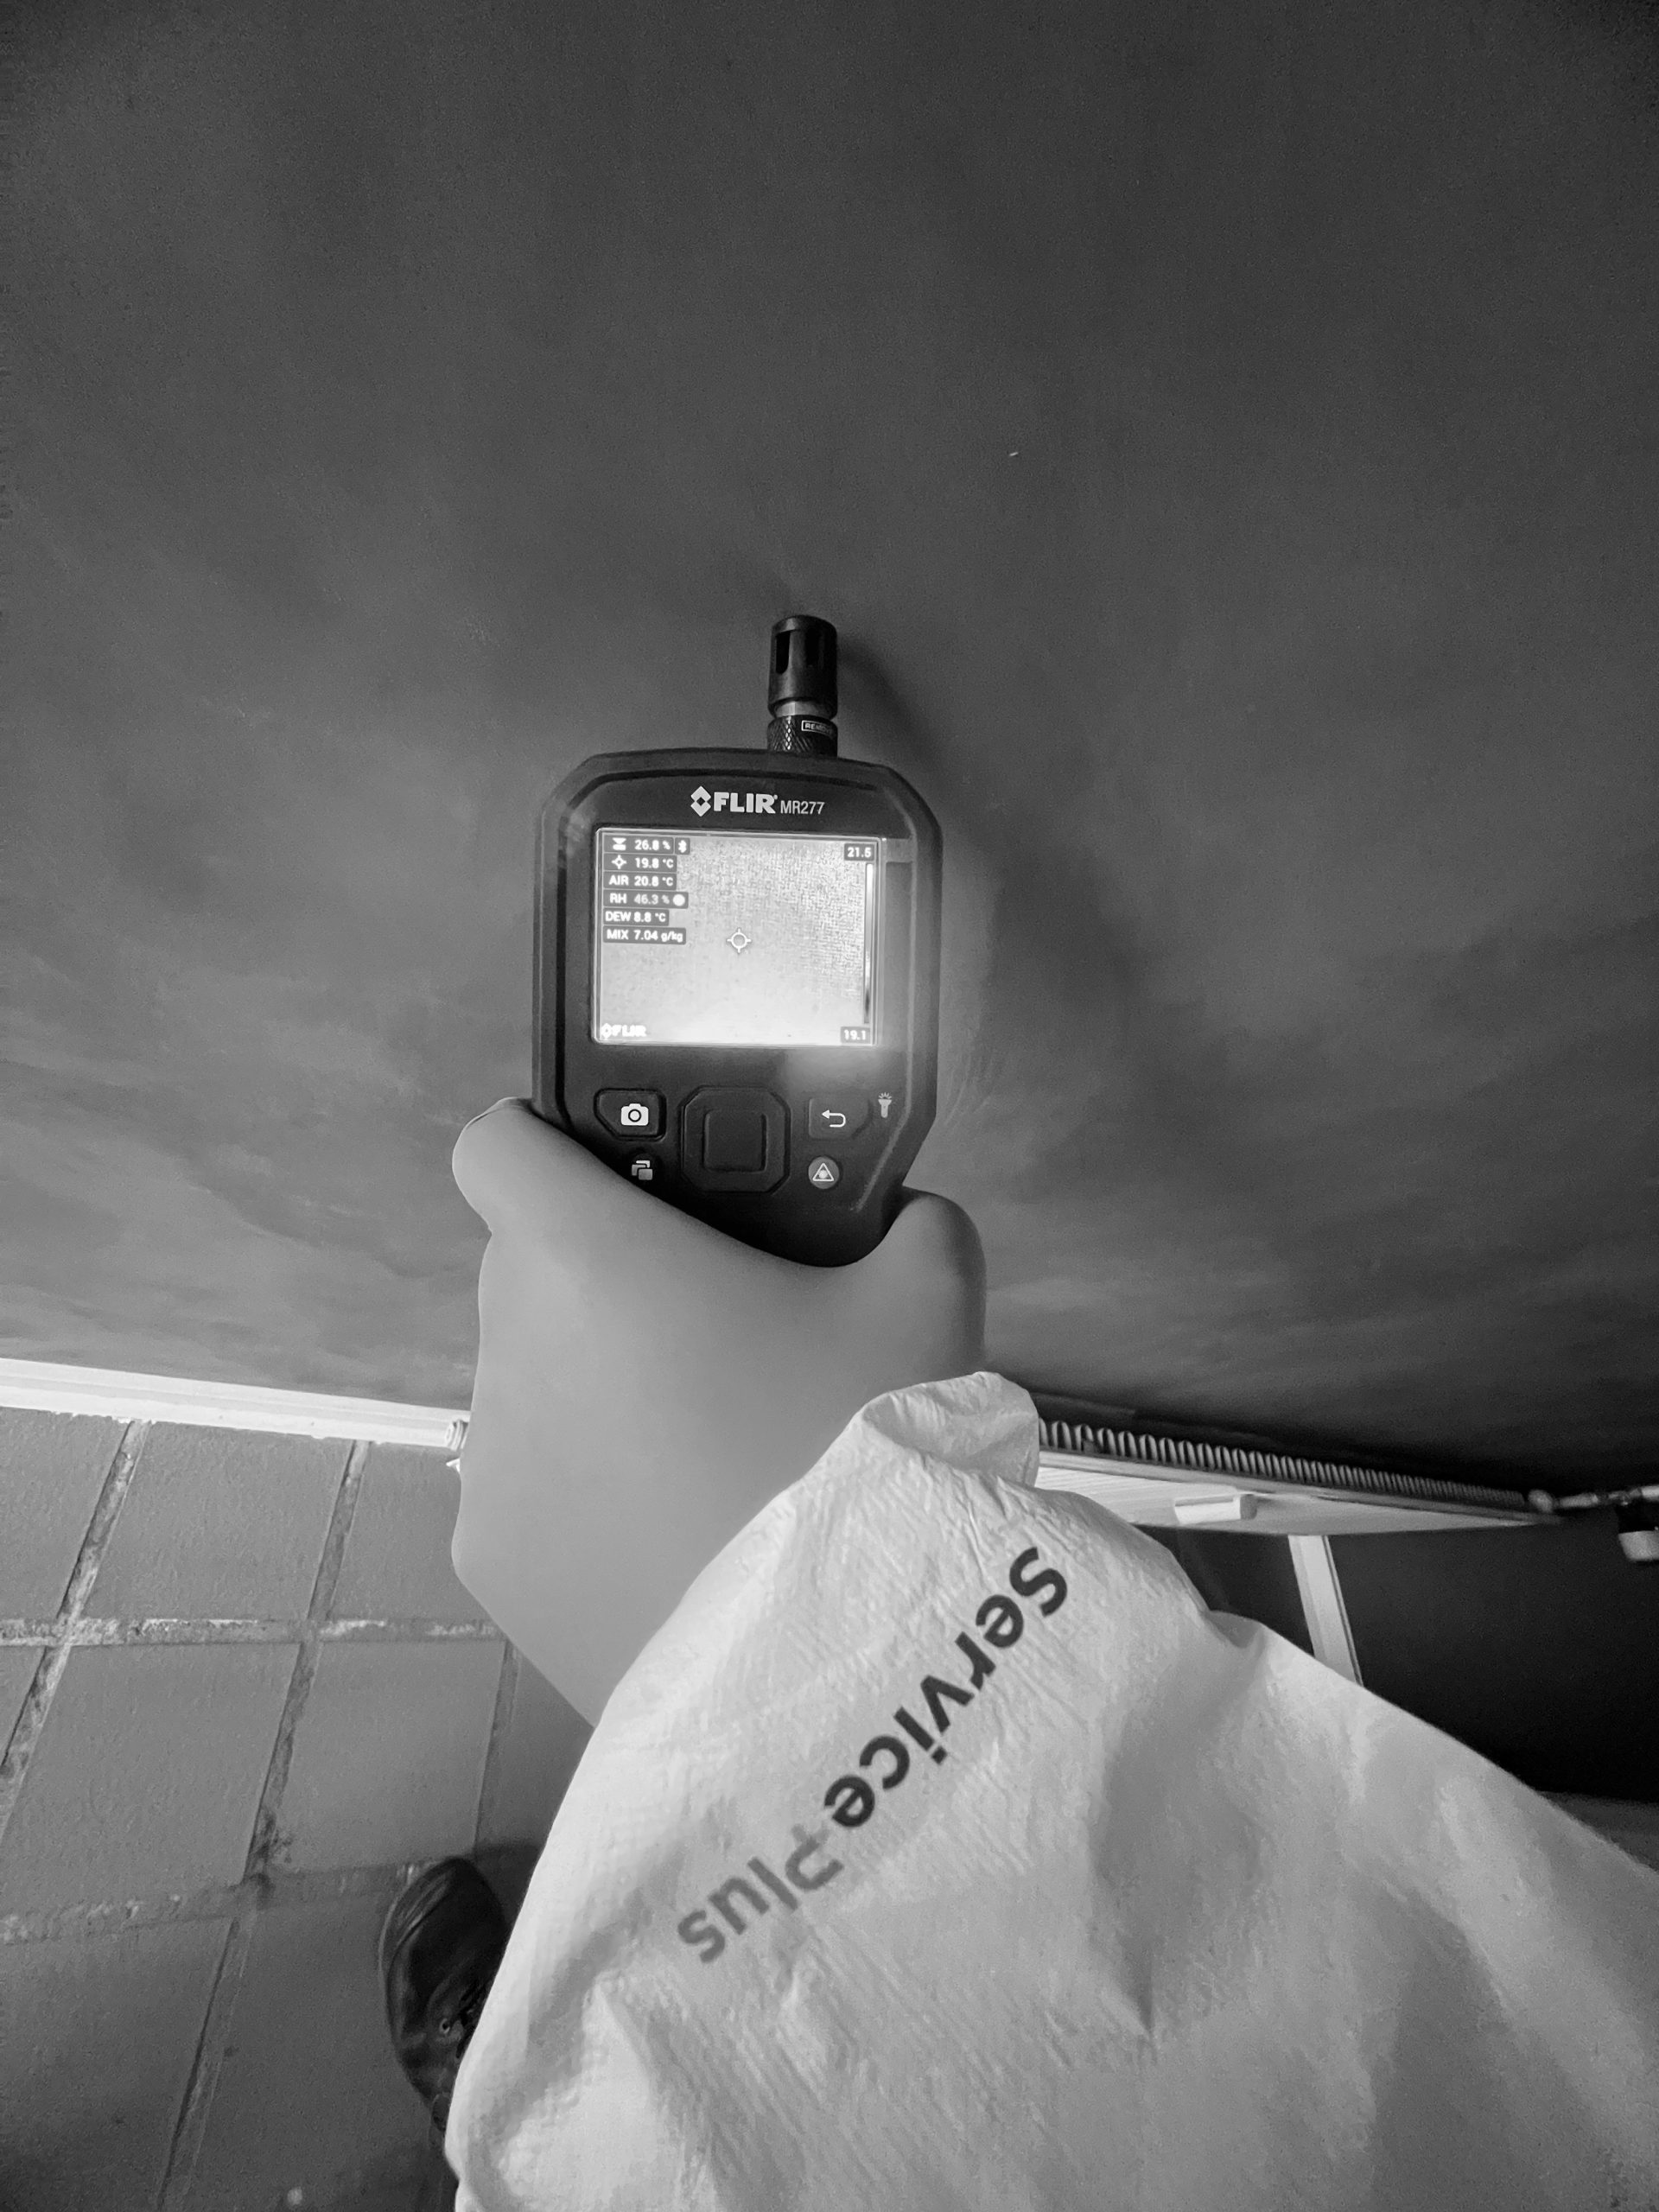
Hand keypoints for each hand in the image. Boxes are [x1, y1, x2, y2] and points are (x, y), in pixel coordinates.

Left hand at [449, 1101, 985, 1723]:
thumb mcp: (928, 1308)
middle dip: (607, 1283)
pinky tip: (678, 1536)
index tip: (622, 1185)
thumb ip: (916, 1226)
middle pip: (529, 1272)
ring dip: (597, 1393)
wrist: (827, 1664)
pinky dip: (586, 1497)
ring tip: (713, 1453)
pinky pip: (532, 1494)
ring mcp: (490, 1466)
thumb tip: (908, 1218)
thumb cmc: (856, 1449)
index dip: (550, 1146)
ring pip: (532, 1386)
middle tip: (721, 1332)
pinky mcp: (493, 1567)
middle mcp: (509, 1347)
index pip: (500, 1144)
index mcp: (587, 1257)